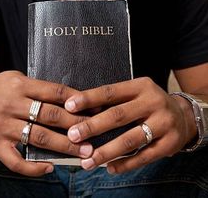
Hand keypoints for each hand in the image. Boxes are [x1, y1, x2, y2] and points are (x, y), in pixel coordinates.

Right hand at [0, 71, 92, 175]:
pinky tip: (49, 168)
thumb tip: (70, 100)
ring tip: (83, 151)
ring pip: (38, 137)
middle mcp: (13, 105)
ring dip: (63, 146)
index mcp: (21, 86)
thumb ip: (40, 88)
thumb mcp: (18, 78)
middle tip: (95, 133)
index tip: (94, 108)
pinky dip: (32, 168)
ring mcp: (3, 126)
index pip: (54, 92)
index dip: (76, 100)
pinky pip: (14, 161)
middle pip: (50, 115)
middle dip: (76, 125)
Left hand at [64, 77, 196, 173]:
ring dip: (106, 152)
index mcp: (141, 86)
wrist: (184, 116)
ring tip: (87, 161)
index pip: (111, 91)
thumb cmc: (150, 104)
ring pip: (130, 139)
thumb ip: (115, 100)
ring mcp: (163, 123)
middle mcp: (153, 102)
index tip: (69, 106)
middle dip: (93, 126)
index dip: (89, 99)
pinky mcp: (170, 143)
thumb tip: (82, 110)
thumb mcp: (136, 93)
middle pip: (118, 115)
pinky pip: (144, 156)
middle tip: (73, 136)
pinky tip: (109, 168)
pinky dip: (125, 164)